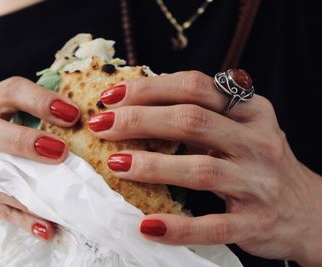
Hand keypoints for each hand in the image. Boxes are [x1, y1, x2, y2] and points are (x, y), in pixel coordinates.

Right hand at [0, 77, 79, 240]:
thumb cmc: (23, 125)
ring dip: (24, 191)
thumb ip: (55, 114)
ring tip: (57, 205)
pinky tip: (46, 228)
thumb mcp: (32, 111)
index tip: (74, 114)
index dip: (41, 100)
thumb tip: (99, 123)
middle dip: (23, 142)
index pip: (11, 91)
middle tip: (59, 152)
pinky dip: (22, 219)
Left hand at [89, 71, 321, 265]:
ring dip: (152, 167)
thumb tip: (139, 106)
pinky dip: (177, 226)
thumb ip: (203, 114)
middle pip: (192, 121)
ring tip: (115, 164)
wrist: (309, 211)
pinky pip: (211, 225)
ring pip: (200, 169)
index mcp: (250, 111)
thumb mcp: (242, 128)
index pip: (195, 87)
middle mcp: (257, 141)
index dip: (151, 88)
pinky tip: (147, 225)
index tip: (113, 95)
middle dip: (140, 120)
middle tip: (102, 125)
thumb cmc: (260, 163)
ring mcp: (257, 182)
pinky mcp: (255, 222)